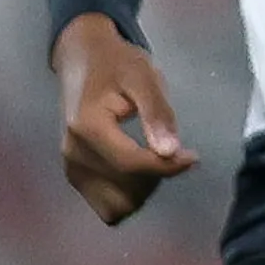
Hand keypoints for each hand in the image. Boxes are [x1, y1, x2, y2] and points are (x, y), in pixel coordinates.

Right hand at [54, 13, 199, 224]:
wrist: (82, 58)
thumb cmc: (116, 63)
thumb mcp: (143, 77)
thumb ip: (157, 113)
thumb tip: (171, 151)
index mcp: (88, 127)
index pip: (132, 165)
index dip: (168, 167)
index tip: (192, 156)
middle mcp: (74, 153)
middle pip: (126, 190)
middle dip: (156, 175)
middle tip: (168, 147)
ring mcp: (72, 167)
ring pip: (117, 205)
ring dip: (143, 190)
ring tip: (153, 158)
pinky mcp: (74, 175)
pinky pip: (107, 205)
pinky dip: (128, 195)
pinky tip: (139, 171)